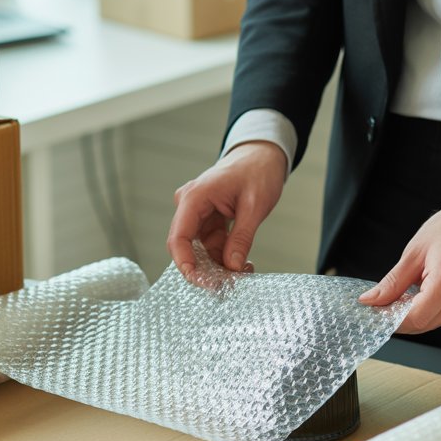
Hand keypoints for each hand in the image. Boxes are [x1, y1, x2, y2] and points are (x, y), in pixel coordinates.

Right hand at [167, 142, 287, 275]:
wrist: (261, 156)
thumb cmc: (257, 171)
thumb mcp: (254, 206)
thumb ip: (242, 237)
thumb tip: (233, 266)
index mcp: (195, 197)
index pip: (179, 237)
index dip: (185, 264)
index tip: (201, 282)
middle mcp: (190, 206)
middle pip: (187, 247)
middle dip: (205, 269)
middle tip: (229, 284)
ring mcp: (197, 214)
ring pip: (200, 250)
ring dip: (218, 266)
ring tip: (244, 271)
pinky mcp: (207, 221)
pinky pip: (210, 246)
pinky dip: (224, 257)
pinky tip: (242, 262)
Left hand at [358, 200, 440, 333]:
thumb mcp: (414, 253)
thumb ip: (392, 283)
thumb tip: (370, 301)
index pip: (414, 318)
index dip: (392, 319)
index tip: (376, 313)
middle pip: (424, 324)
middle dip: (401, 317)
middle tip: (387, 302)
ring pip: (434, 323)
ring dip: (417, 314)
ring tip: (413, 290)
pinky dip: (433, 310)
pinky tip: (431, 292)